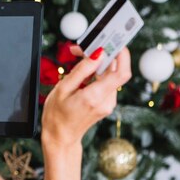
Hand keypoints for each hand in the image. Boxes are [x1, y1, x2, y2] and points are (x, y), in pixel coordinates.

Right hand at [41, 46, 131, 179]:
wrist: (60, 137)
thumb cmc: (57, 115)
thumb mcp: (63, 89)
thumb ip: (82, 70)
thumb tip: (98, 53)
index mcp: (95, 97)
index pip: (121, 72)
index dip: (122, 54)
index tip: (113, 41)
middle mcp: (106, 101)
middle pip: (115, 70)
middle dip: (103, 54)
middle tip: (84, 47)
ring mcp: (108, 103)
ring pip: (110, 75)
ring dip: (98, 63)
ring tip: (79, 56)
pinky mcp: (106, 103)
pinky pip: (106, 82)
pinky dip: (97, 72)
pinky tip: (84, 70)